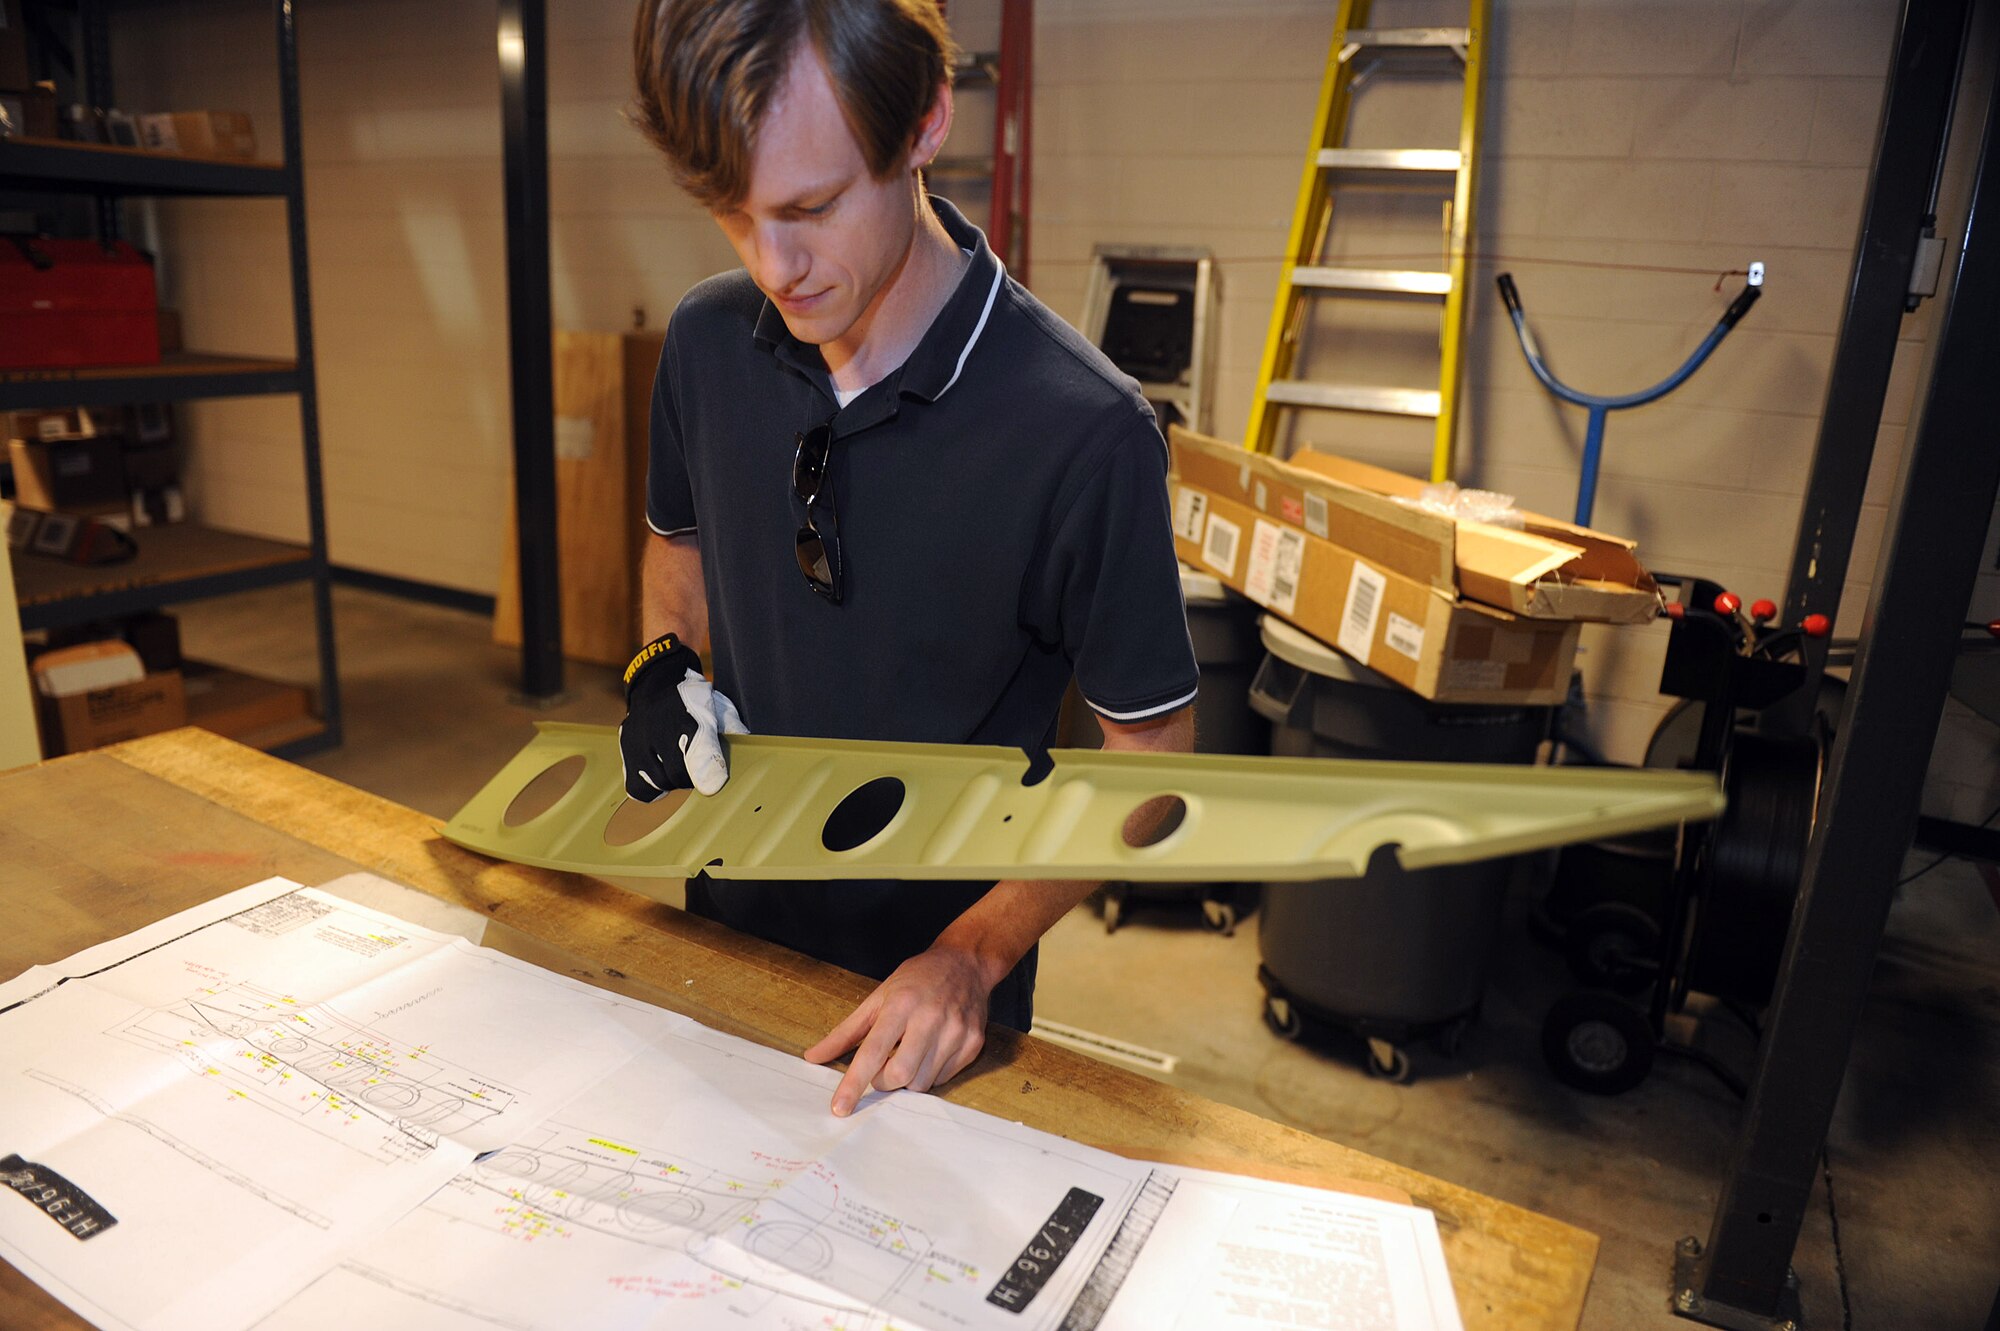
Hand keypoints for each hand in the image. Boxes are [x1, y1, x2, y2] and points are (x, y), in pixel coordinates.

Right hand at [618, 633, 747, 798]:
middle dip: (692, 777)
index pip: (698, 750)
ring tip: (678, 764)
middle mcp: (660, 730)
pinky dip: (652, 786)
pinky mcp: (626, 752)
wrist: (657, 682)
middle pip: (678, 776)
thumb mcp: (719, 708)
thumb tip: (748, 749)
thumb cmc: (696, 701)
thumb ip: (733, 731)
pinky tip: (661, 772)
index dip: (708, 771)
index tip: (714, 786)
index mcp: (691, 717)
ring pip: (659, 783)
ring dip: (672, 780)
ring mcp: (640, 741)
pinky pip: (639, 787)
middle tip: (697, 767)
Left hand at [802, 946, 993, 1115]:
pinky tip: (931, 1050)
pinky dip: (929, 1074)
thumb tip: (813, 1057)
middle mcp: (930, 1018)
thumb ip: (846, 1032)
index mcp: (901, 1005)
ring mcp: (956, 1032)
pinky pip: (943, 1079)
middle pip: (900, 1074)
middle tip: (882, 1069)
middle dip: (883, 1082)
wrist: (966, 963)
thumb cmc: (916, 980)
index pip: (873, 1052)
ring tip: (910, 1053)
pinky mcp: (973, 1043)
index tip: (839, 1108)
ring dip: (908, 1079)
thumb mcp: (878, 997)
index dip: (854, 1083)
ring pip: (922, 1083)